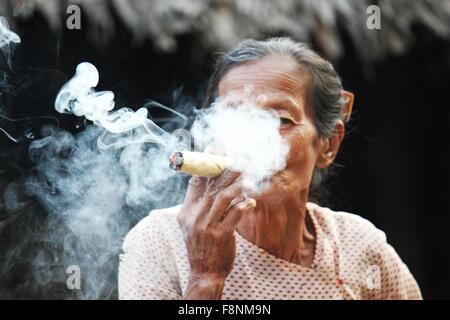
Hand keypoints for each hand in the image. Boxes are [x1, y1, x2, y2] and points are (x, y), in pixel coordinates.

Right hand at [177, 170, 255, 298]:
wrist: (204, 272)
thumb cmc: (201, 245)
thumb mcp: (191, 224)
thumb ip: (199, 204)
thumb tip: (214, 183)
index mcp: (186, 211)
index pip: (196, 181)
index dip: (205, 164)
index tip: (215, 149)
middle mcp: (195, 216)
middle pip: (213, 185)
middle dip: (228, 169)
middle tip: (241, 159)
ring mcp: (207, 225)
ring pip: (225, 196)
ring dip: (239, 185)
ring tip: (249, 178)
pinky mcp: (221, 235)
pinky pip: (236, 213)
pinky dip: (245, 205)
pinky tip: (251, 202)